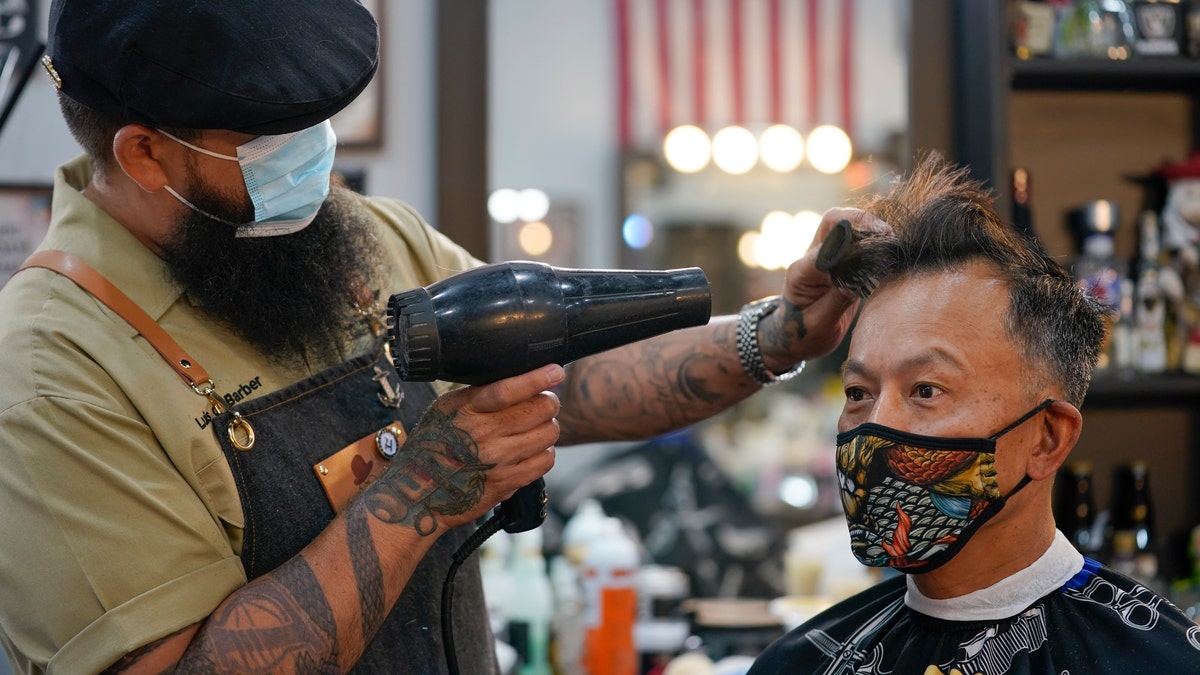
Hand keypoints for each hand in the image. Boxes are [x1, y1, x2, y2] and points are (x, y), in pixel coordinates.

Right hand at [364, 364, 561, 534]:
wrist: (418, 494)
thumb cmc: (432, 446)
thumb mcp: (446, 410)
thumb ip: (477, 394)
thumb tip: (517, 378)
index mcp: (468, 410)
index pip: (509, 389)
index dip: (537, 378)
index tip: (555, 371)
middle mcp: (484, 434)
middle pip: (540, 409)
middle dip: (548, 402)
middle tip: (543, 403)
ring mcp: (498, 460)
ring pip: (548, 433)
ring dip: (548, 427)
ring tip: (535, 427)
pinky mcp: (508, 482)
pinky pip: (546, 460)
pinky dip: (544, 452)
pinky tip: (531, 450)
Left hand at [763, 208, 889, 368]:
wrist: (796, 337)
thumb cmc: (803, 335)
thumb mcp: (819, 325)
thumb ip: (836, 301)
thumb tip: (855, 281)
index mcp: (801, 273)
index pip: (824, 250)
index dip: (848, 246)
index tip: (872, 251)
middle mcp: (812, 259)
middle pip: (833, 221)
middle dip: (860, 221)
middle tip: (887, 234)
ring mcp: (826, 257)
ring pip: (845, 225)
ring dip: (869, 226)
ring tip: (892, 240)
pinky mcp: (840, 261)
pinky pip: (855, 240)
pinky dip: (872, 238)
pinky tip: (889, 248)